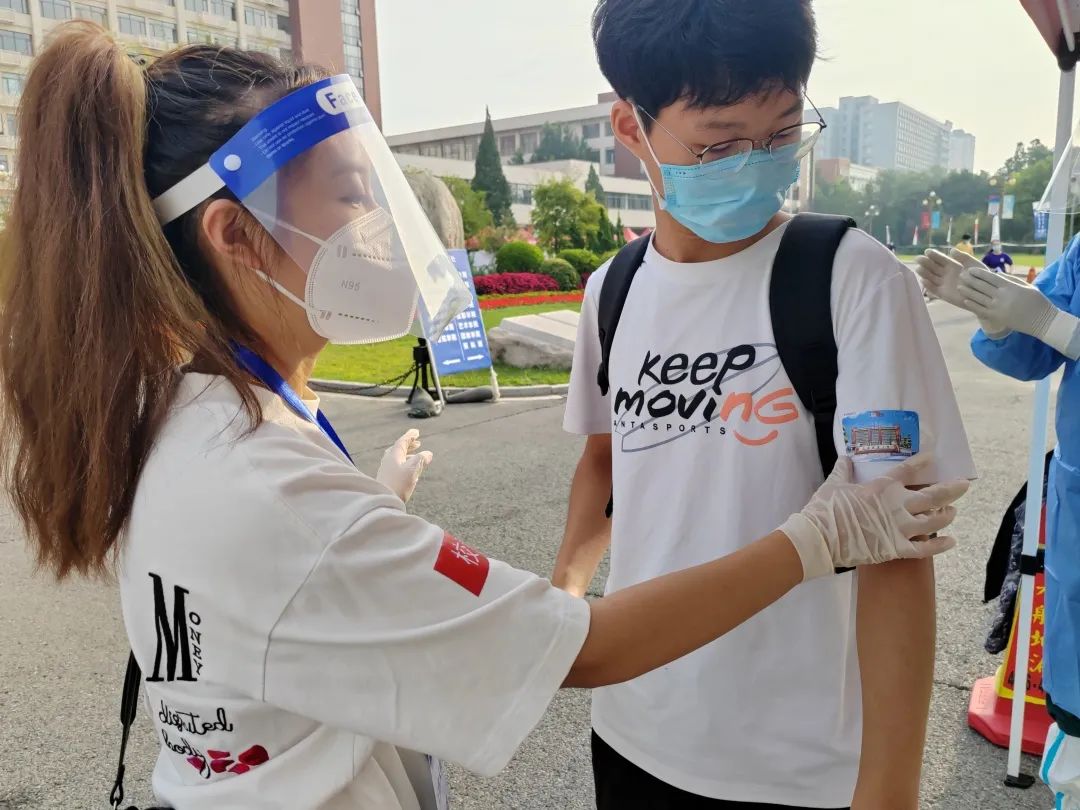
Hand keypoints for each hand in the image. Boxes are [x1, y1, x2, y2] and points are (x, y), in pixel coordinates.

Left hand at [376, 429, 433, 502]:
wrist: (383, 501)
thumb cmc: (398, 484)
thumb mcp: (413, 470)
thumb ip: (421, 459)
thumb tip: (428, 453)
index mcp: (394, 455)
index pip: (402, 442)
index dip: (410, 436)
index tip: (416, 432)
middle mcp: (388, 460)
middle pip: (399, 449)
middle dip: (409, 445)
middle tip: (417, 443)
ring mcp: (386, 469)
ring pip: (397, 458)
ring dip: (407, 454)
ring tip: (415, 455)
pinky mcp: (387, 478)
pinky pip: (396, 466)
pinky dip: (404, 463)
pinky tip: (409, 470)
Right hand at [779, 454, 968, 580]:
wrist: (819, 538)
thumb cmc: (825, 509)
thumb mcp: (833, 484)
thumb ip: (843, 470)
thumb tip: (846, 458)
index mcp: (881, 487)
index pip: (907, 470)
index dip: (922, 462)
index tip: (933, 457)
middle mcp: (896, 505)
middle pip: (933, 496)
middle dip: (952, 489)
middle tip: (965, 485)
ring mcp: (899, 528)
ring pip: (934, 520)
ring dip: (947, 515)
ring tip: (952, 512)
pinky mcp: (897, 548)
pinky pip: (926, 548)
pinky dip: (941, 545)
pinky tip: (951, 540)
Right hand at [914, 249, 1009, 336]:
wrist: (986, 294)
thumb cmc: (982, 278)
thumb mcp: (974, 265)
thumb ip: (964, 257)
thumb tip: (951, 250)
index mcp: (953, 265)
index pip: (940, 259)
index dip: (934, 255)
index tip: (927, 251)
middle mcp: (946, 274)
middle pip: (933, 267)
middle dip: (925, 263)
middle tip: (918, 259)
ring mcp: (944, 284)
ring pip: (931, 277)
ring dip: (924, 273)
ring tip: (919, 269)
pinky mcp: (943, 294)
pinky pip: (934, 290)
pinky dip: (929, 286)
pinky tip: (924, 281)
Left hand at [958, 266, 1079, 359]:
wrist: (1041, 320)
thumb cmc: (1036, 301)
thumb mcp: (1026, 286)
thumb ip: (1011, 280)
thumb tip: (996, 274)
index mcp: (1010, 286)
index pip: (990, 277)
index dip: (979, 273)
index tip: (970, 270)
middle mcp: (1002, 296)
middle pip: (982, 286)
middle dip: (970, 280)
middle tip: (961, 275)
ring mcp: (997, 307)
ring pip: (978, 297)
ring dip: (967, 291)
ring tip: (959, 286)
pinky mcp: (996, 317)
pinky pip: (980, 310)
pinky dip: (972, 304)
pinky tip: (965, 300)